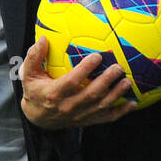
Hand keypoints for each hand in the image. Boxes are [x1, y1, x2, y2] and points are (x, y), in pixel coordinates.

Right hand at [20, 35, 138, 128]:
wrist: (38, 119)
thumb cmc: (35, 92)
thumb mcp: (28, 75)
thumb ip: (34, 57)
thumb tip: (42, 39)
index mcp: (54, 94)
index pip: (71, 82)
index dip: (85, 70)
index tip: (97, 56)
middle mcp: (68, 106)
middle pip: (91, 94)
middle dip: (107, 81)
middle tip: (118, 67)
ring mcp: (79, 116)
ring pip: (101, 106)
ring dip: (116, 94)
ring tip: (127, 81)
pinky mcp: (87, 121)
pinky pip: (106, 118)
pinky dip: (121, 112)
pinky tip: (132, 103)